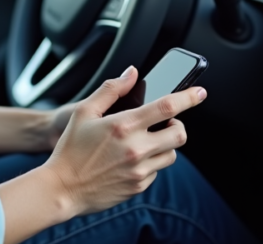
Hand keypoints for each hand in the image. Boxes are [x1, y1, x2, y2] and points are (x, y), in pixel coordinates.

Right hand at [41, 66, 206, 215]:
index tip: (200, 92)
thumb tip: (131, 73)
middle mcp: (136, 148)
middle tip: (166, 124)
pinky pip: (156, 171)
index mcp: (123, 125)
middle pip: (179, 134)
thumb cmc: (70, 149)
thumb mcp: (84, 112)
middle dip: (178, 126)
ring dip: (164, 145)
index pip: (167, 107)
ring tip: (144, 143)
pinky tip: (130, 160)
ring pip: (171, 154)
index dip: (188, 97)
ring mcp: (139, 170)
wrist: (62, 189)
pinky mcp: (139, 186)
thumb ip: (111, 90)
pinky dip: (150, 163)